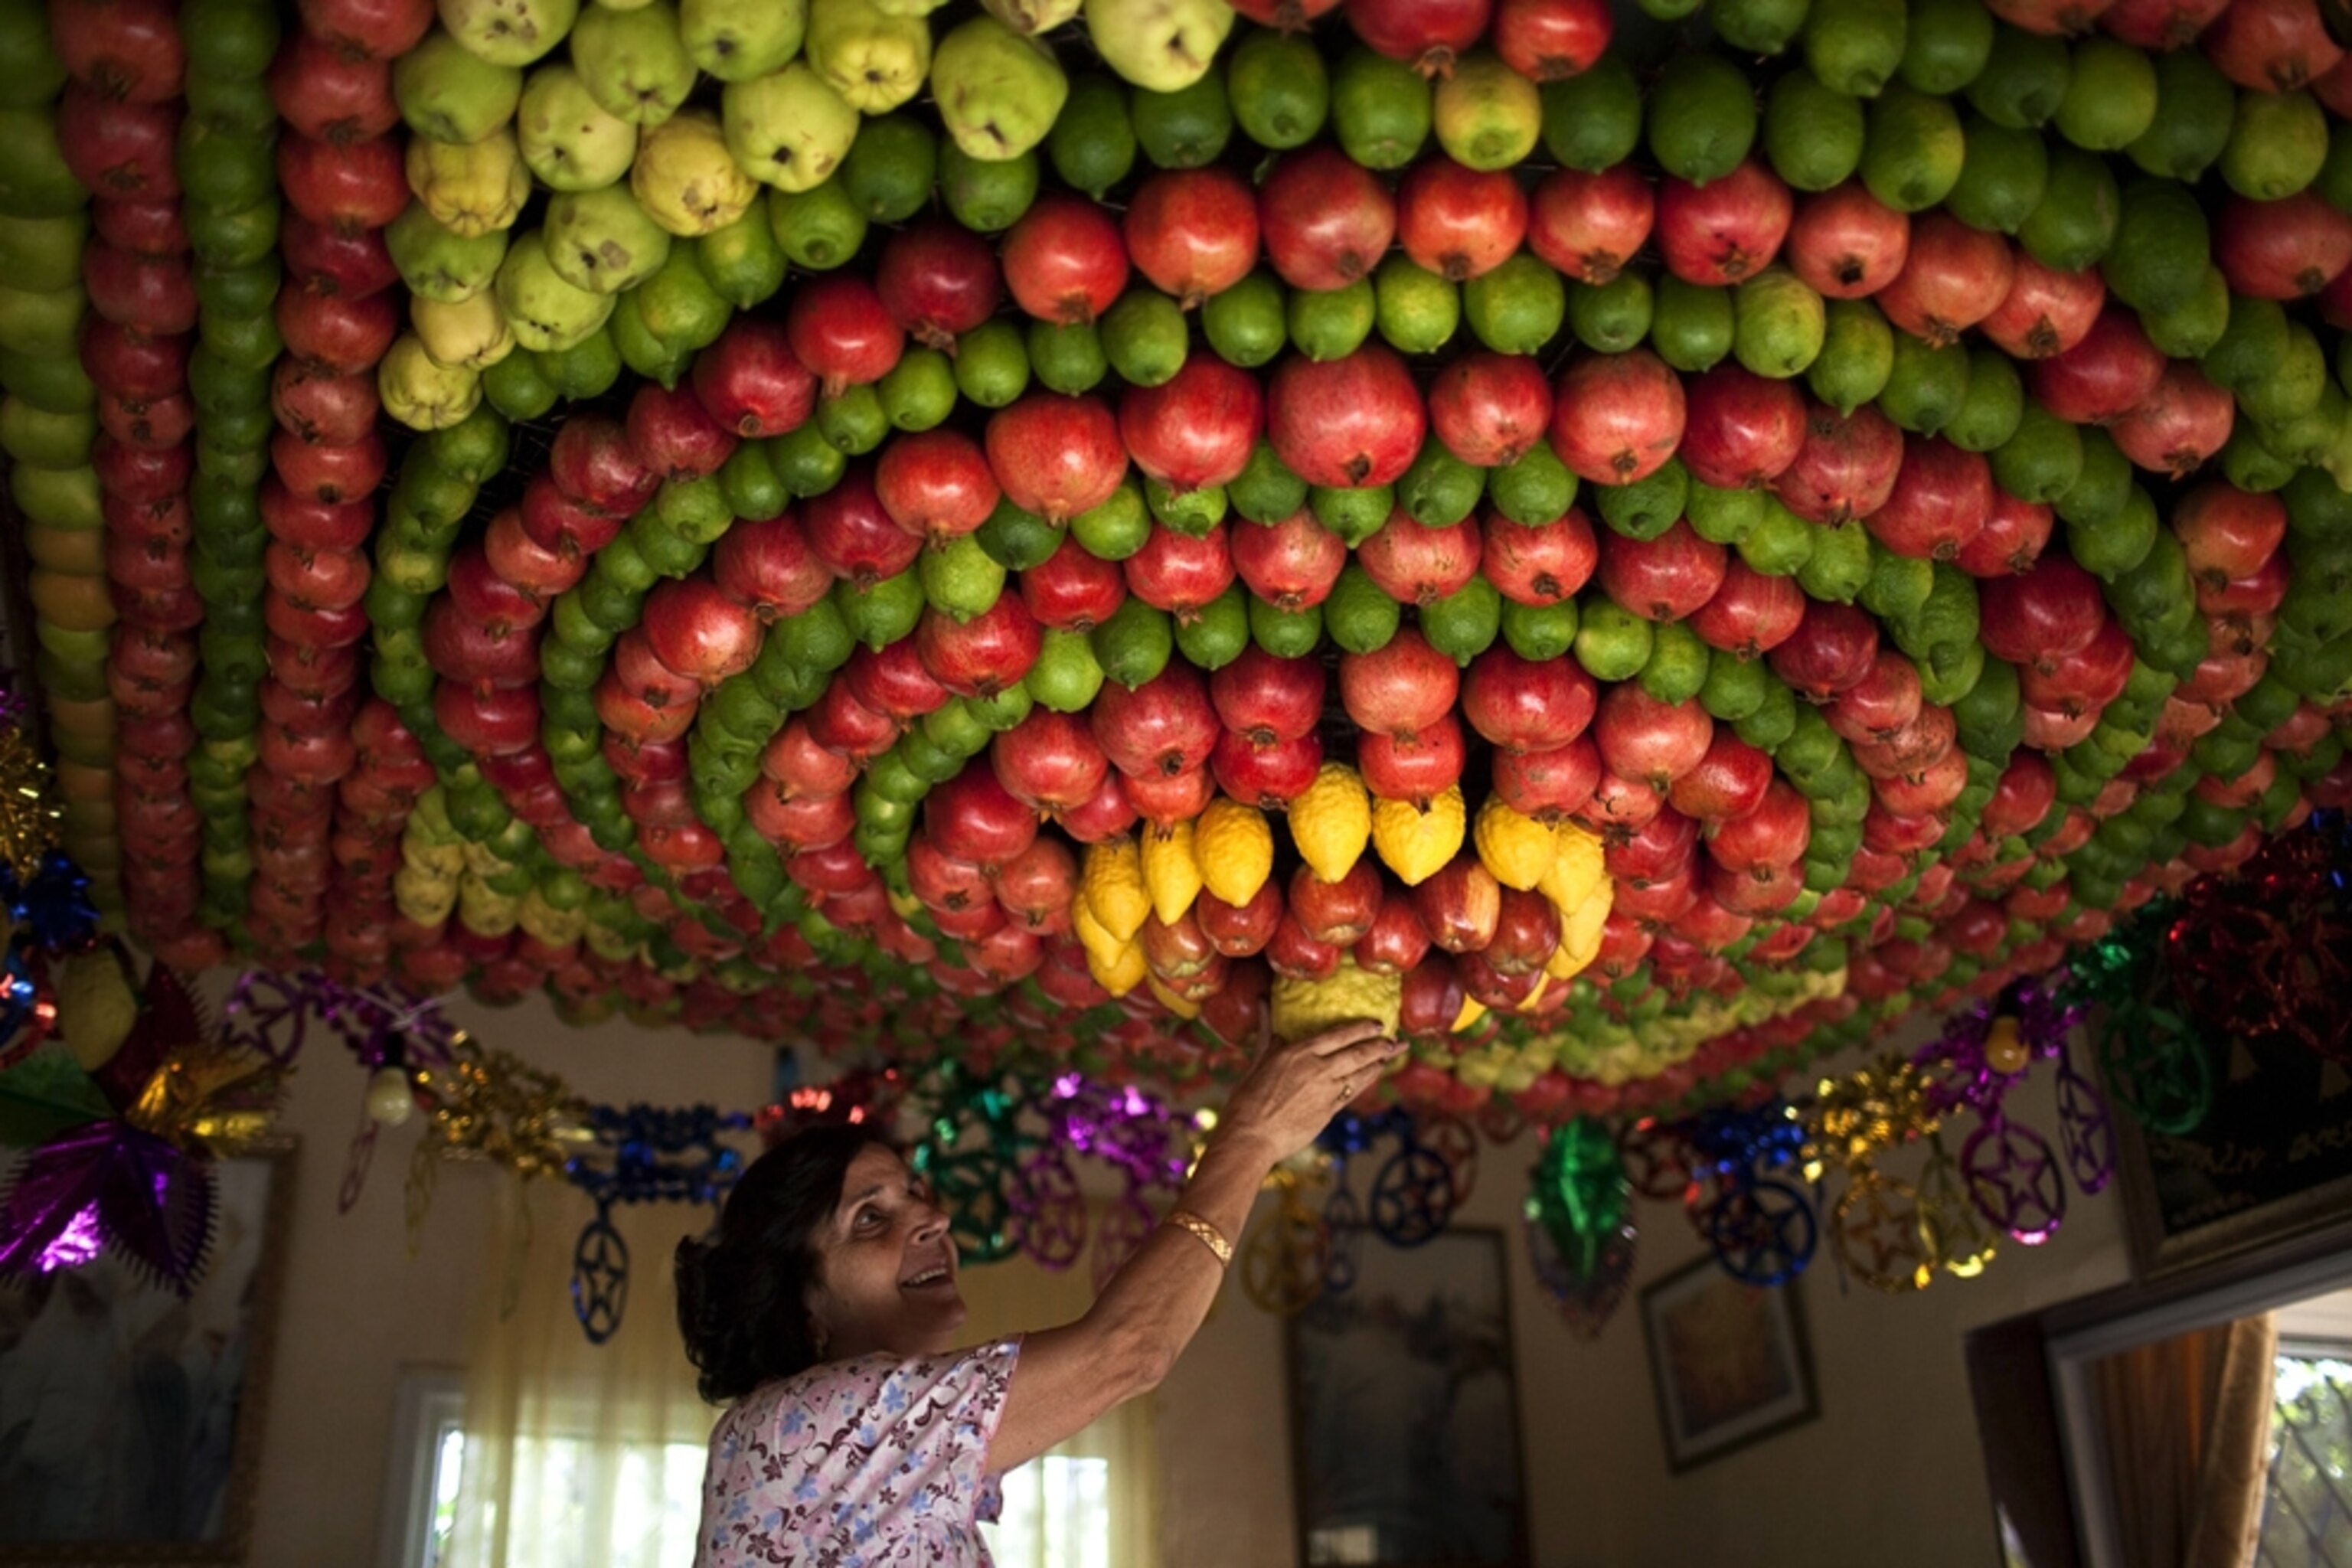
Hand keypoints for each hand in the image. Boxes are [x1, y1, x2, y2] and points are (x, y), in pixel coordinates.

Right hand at [1214, 1016, 1400, 1165]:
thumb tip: (1261, 1000)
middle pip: (1358, 1053)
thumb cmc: (1248, 1097)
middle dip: (1381, 1046)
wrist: (1251, 1135)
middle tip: (1397, 1041)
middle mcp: (1318, 1069)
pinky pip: (1354, 1093)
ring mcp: (1326, 1092)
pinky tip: (1373, 1076)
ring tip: (1392, 1055)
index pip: (1340, 1035)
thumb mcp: (1259, 1058)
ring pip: (1361, 1074)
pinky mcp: (1329, 1112)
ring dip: (1379, 1063)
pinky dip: (1366, 1082)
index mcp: (1300, 1052)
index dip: (1363, 1028)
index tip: (1379, 1023)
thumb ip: (1267, 1029)